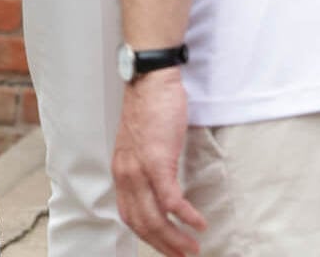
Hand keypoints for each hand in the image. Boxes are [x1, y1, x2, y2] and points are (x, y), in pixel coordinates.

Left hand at [112, 69, 205, 255]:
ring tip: (193, 247)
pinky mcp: (157, 159)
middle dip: (164, 244)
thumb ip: (145, 167)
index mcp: (121, 171)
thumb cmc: (150, 109)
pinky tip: (198, 223)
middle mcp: (125, 173)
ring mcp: (140, 168)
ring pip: (154, 216)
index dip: (148, 237)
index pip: (129, 215)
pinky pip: (170, 198)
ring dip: (175, 237)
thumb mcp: (140, 144)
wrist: (150, 81)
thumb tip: (160, 188)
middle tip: (184, 255)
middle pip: (141, 223)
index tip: (166, 247)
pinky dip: (185, 216)